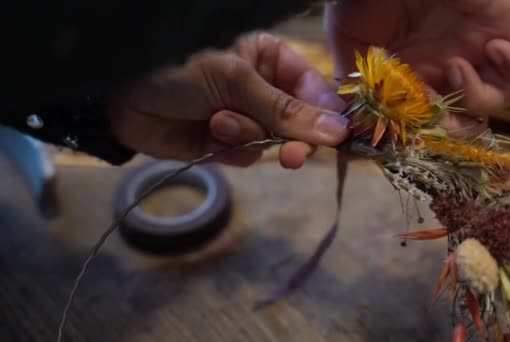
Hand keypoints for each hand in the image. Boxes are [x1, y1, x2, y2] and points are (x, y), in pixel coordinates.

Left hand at [108, 32, 348, 168]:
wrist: (119, 96)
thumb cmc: (178, 68)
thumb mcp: (236, 80)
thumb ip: (286, 109)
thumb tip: (338, 132)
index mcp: (270, 59)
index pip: (314, 89)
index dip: (326, 115)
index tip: (337, 139)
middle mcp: (261, 89)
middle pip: (300, 122)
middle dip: (293, 137)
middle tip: (292, 156)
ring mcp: (243, 117)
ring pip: (272, 142)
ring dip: (248, 137)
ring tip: (218, 123)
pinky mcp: (223, 143)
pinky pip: (247, 156)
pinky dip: (231, 149)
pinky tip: (208, 133)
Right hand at [325, 0, 509, 134]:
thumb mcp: (350, 41)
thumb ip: (352, 83)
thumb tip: (352, 124)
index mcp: (416, 74)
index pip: (432, 119)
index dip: (424, 129)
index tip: (410, 122)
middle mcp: (448, 65)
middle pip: (469, 117)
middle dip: (455, 125)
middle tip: (437, 110)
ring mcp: (479, 48)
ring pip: (499, 96)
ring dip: (478, 95)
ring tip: (455, 65)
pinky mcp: (506, 27)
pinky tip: (490, 47)